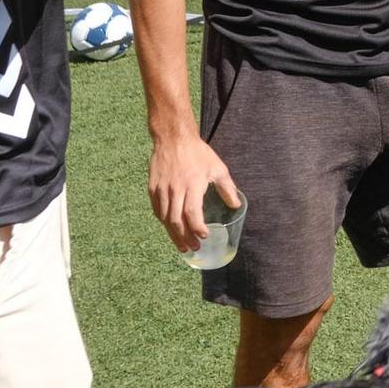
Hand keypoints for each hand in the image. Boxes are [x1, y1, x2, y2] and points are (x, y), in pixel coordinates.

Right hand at [148, 131, 238, 252]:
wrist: (173, 139)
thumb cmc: (198, 153)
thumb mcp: (218, 168)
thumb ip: (227, 188)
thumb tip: (235, 205)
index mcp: (192, 185)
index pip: (192, 213)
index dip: (197, 228)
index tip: (205, 236)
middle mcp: (175, 190)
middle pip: (176, 221)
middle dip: (185, 238)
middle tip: (193, 248)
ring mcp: (161, 190)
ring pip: (165, 219)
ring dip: (173, 235)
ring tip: (182, 245)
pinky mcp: (152, 189)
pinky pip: (157, 210)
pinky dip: (164, 222)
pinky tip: (171, 229)